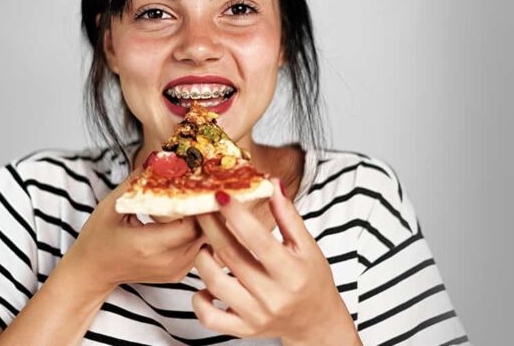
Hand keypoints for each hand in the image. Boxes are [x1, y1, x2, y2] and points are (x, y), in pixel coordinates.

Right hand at [61, 168, 206, 292]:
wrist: (92, 271)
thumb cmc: (98, 238)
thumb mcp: (112, 205)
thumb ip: (138, 182)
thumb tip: (161, 158)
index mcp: (148, 246)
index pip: (191, 226)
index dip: (200, 205)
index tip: (202, 184)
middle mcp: (167, 262)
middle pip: (205, 234)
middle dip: (209, 210)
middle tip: (210, 186)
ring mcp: (175, 271)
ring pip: (208, 242)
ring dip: (208, 220)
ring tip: (205, 197)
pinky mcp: (179, 273)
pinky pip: (201, 249)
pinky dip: (202, 231)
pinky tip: (197, 215)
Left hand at [191, 180, 359, 344]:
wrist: (314, 321)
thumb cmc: (311, 279)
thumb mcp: (307, 246)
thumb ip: (288, 216)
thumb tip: (272, 184)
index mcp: (291, 272)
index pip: (258, 240)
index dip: (236, 216)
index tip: (220, 195)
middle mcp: (273, 296)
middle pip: (231, 256)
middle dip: (211, 227)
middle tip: (201, 207)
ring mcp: (255, 316)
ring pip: (214, 284)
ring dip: (203, 258)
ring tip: (206, 243)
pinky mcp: (242, 329)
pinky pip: (209, 317)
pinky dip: (199, 299)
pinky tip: (206, 282)